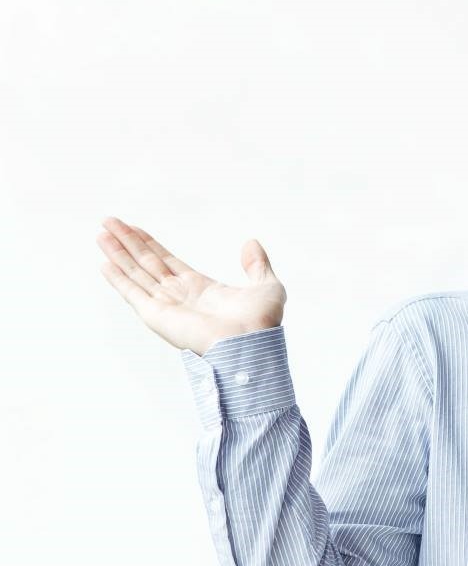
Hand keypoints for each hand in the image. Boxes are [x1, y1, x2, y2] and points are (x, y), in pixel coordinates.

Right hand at [96, 216, 286, 354]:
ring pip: (136, 272)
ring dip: (118, 252)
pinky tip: (104, 263)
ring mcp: (167, 305)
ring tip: (101, 232)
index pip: (168, 261)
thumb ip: (257, 264)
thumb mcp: (267, 286)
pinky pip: (133, 292)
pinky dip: (118, 278)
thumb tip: (251, 243)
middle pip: (147, 263)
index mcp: (201, 289)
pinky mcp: (157, 315)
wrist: (250, 344)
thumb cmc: (261, 323)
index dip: (150, 244)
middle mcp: (180, 296)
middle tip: (108, 221)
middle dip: (128, 242)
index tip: (134, 228)